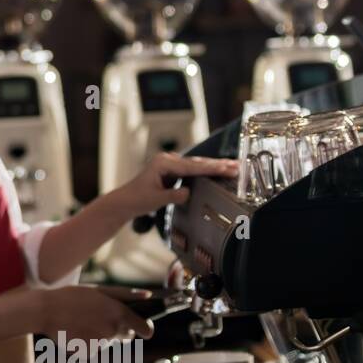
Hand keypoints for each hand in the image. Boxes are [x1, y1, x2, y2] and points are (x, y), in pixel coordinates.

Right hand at [29, 285, 155, 340]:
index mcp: (119, 314)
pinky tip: (76, 331)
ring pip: (109, 341)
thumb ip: (126, 294)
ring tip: (82, 322)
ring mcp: (101, 344)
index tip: (143, 327)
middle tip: (100, 318)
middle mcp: (113, 331)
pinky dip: (88, 342)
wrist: (46, 311)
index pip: (146, 329)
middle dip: (119, 329)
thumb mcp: (99, 290)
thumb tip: (148, 295)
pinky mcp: (89, 353)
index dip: (145, 328)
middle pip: (127, 336)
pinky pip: (95, 349)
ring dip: (101, 334)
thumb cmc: (73, 297)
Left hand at [113, 152, 237, 218]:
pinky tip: (219, 170)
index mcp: (163, 163)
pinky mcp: (172, 171)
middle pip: (197, 162)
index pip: (191, 166)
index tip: (226, 168)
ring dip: (215, 166)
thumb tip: (189, 193)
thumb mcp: (155, 200)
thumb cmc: (137, 200)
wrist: (125, 202)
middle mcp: (167, 160)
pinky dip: (206, 171)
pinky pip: (193, 170)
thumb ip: (173, 196)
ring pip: (197, 165)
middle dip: (218, 164)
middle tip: (238, 166)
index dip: (210, 168)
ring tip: (234, 166)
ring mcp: (170, 164)